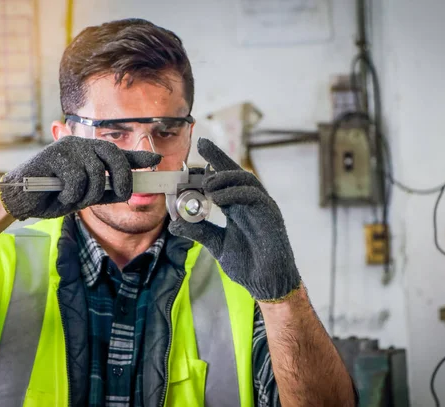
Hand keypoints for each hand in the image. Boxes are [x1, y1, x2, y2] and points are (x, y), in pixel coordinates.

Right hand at [0, 136, 160, 219]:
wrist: (22, 201)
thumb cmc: (54, 195)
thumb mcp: (86, 195)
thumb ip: (107, 190)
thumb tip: (130, 189)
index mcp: (89, 153)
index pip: (118, 152)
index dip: (138, 156)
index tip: (157, 159)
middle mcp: (80, 144)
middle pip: (113, 156)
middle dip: (122, 178)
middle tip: (122, 195)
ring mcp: (66, 147)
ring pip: (95, 172)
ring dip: (88, 194)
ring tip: (73, 198)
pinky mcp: (52, 155)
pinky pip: (76, 178)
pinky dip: (72, 194)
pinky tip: (61, 196)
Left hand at [169, 138, 300, 301]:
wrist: (266, 283)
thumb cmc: (248, 265)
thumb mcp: (217, 244)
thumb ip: (198, 231)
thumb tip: (174, 223)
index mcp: (238, 207)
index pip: (225, 179)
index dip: (214, 160)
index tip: (200, 145)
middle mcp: (250, 203)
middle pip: (235, 172)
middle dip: (219, 157)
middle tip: (201, 150)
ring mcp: (262, 206)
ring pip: (245, 179)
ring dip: (224, 177)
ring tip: (206, 185)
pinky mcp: (270, 214)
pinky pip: (253, 195)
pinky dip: (234, 193)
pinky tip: (218, 197)